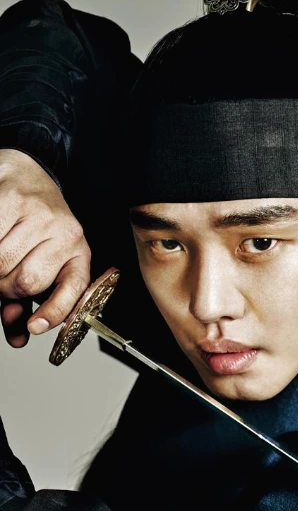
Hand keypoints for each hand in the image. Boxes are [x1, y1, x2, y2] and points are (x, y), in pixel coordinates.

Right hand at [0, 149, 90, 346]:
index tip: (34, 327)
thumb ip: (27, 300)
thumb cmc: (31, 225)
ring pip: (1, 264)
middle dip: (5, 289)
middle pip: (27, 282)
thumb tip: (18, 336)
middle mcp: (66, 233)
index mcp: (77, 253)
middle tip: (0, 278)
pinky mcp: (12, 198)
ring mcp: (40, 214)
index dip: (55, 312)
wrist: (23, 174)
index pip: (73, 290)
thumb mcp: (39, 262)